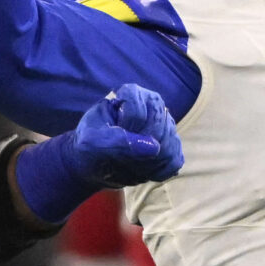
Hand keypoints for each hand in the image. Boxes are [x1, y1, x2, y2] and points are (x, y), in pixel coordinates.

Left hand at [17, 83, 184, 221]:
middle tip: (118, 156)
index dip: (123, 131)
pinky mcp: (173, 145)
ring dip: (145, 164)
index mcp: (131, 93)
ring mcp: (166, 124)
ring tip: (127, 163)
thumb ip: (115, 141)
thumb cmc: (90, 146)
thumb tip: (153, 147)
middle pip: (158, 130)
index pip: (137, 114)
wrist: (96, 162)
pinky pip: (174, 161)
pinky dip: (157, 172)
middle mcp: (153, 104)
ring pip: (168, 147)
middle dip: (136, 150)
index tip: (109, 137)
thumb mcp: (90, 142)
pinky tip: (142, 170)